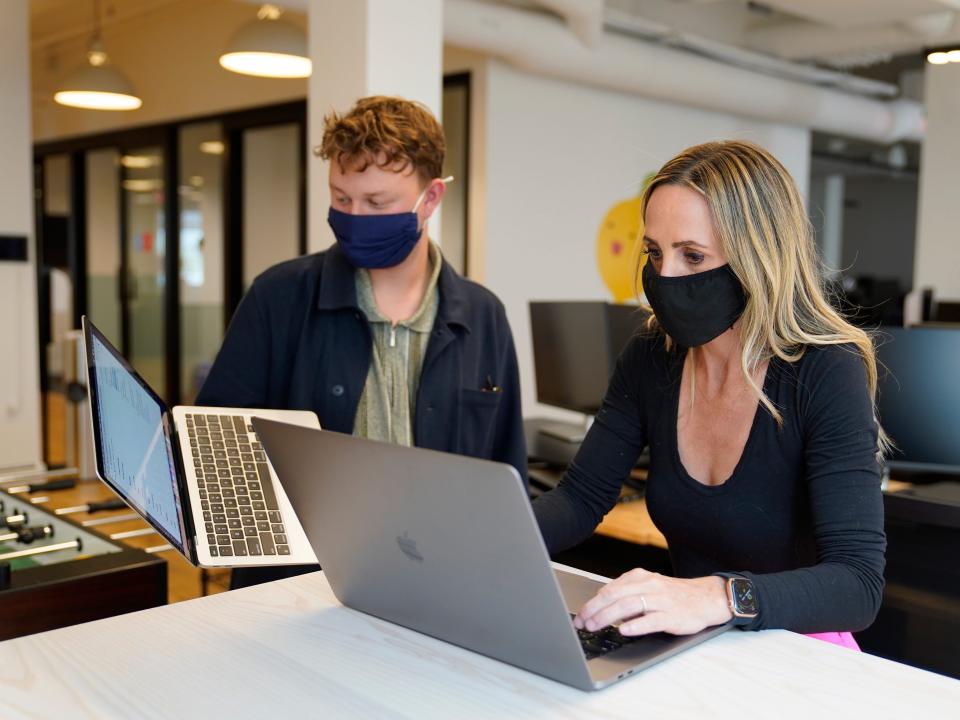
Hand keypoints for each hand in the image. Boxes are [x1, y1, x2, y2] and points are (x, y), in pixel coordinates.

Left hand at [574, 568, 732, 635]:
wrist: (707, 598)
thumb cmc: (674, 595)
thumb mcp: (648, 586)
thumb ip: (627, 592)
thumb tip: (602, 602)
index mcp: (640, 577)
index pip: (610, 588)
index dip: (592, 602)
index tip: (580, 615)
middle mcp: (649, 586)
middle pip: (616, 595)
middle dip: (595, 609)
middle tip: (582, 622)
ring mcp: (661, 601)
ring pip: (629, 605)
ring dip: (608, 616)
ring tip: (595, 625)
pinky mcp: (672, 616)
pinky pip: (652, 620)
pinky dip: (636, 625)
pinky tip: (624, 630)